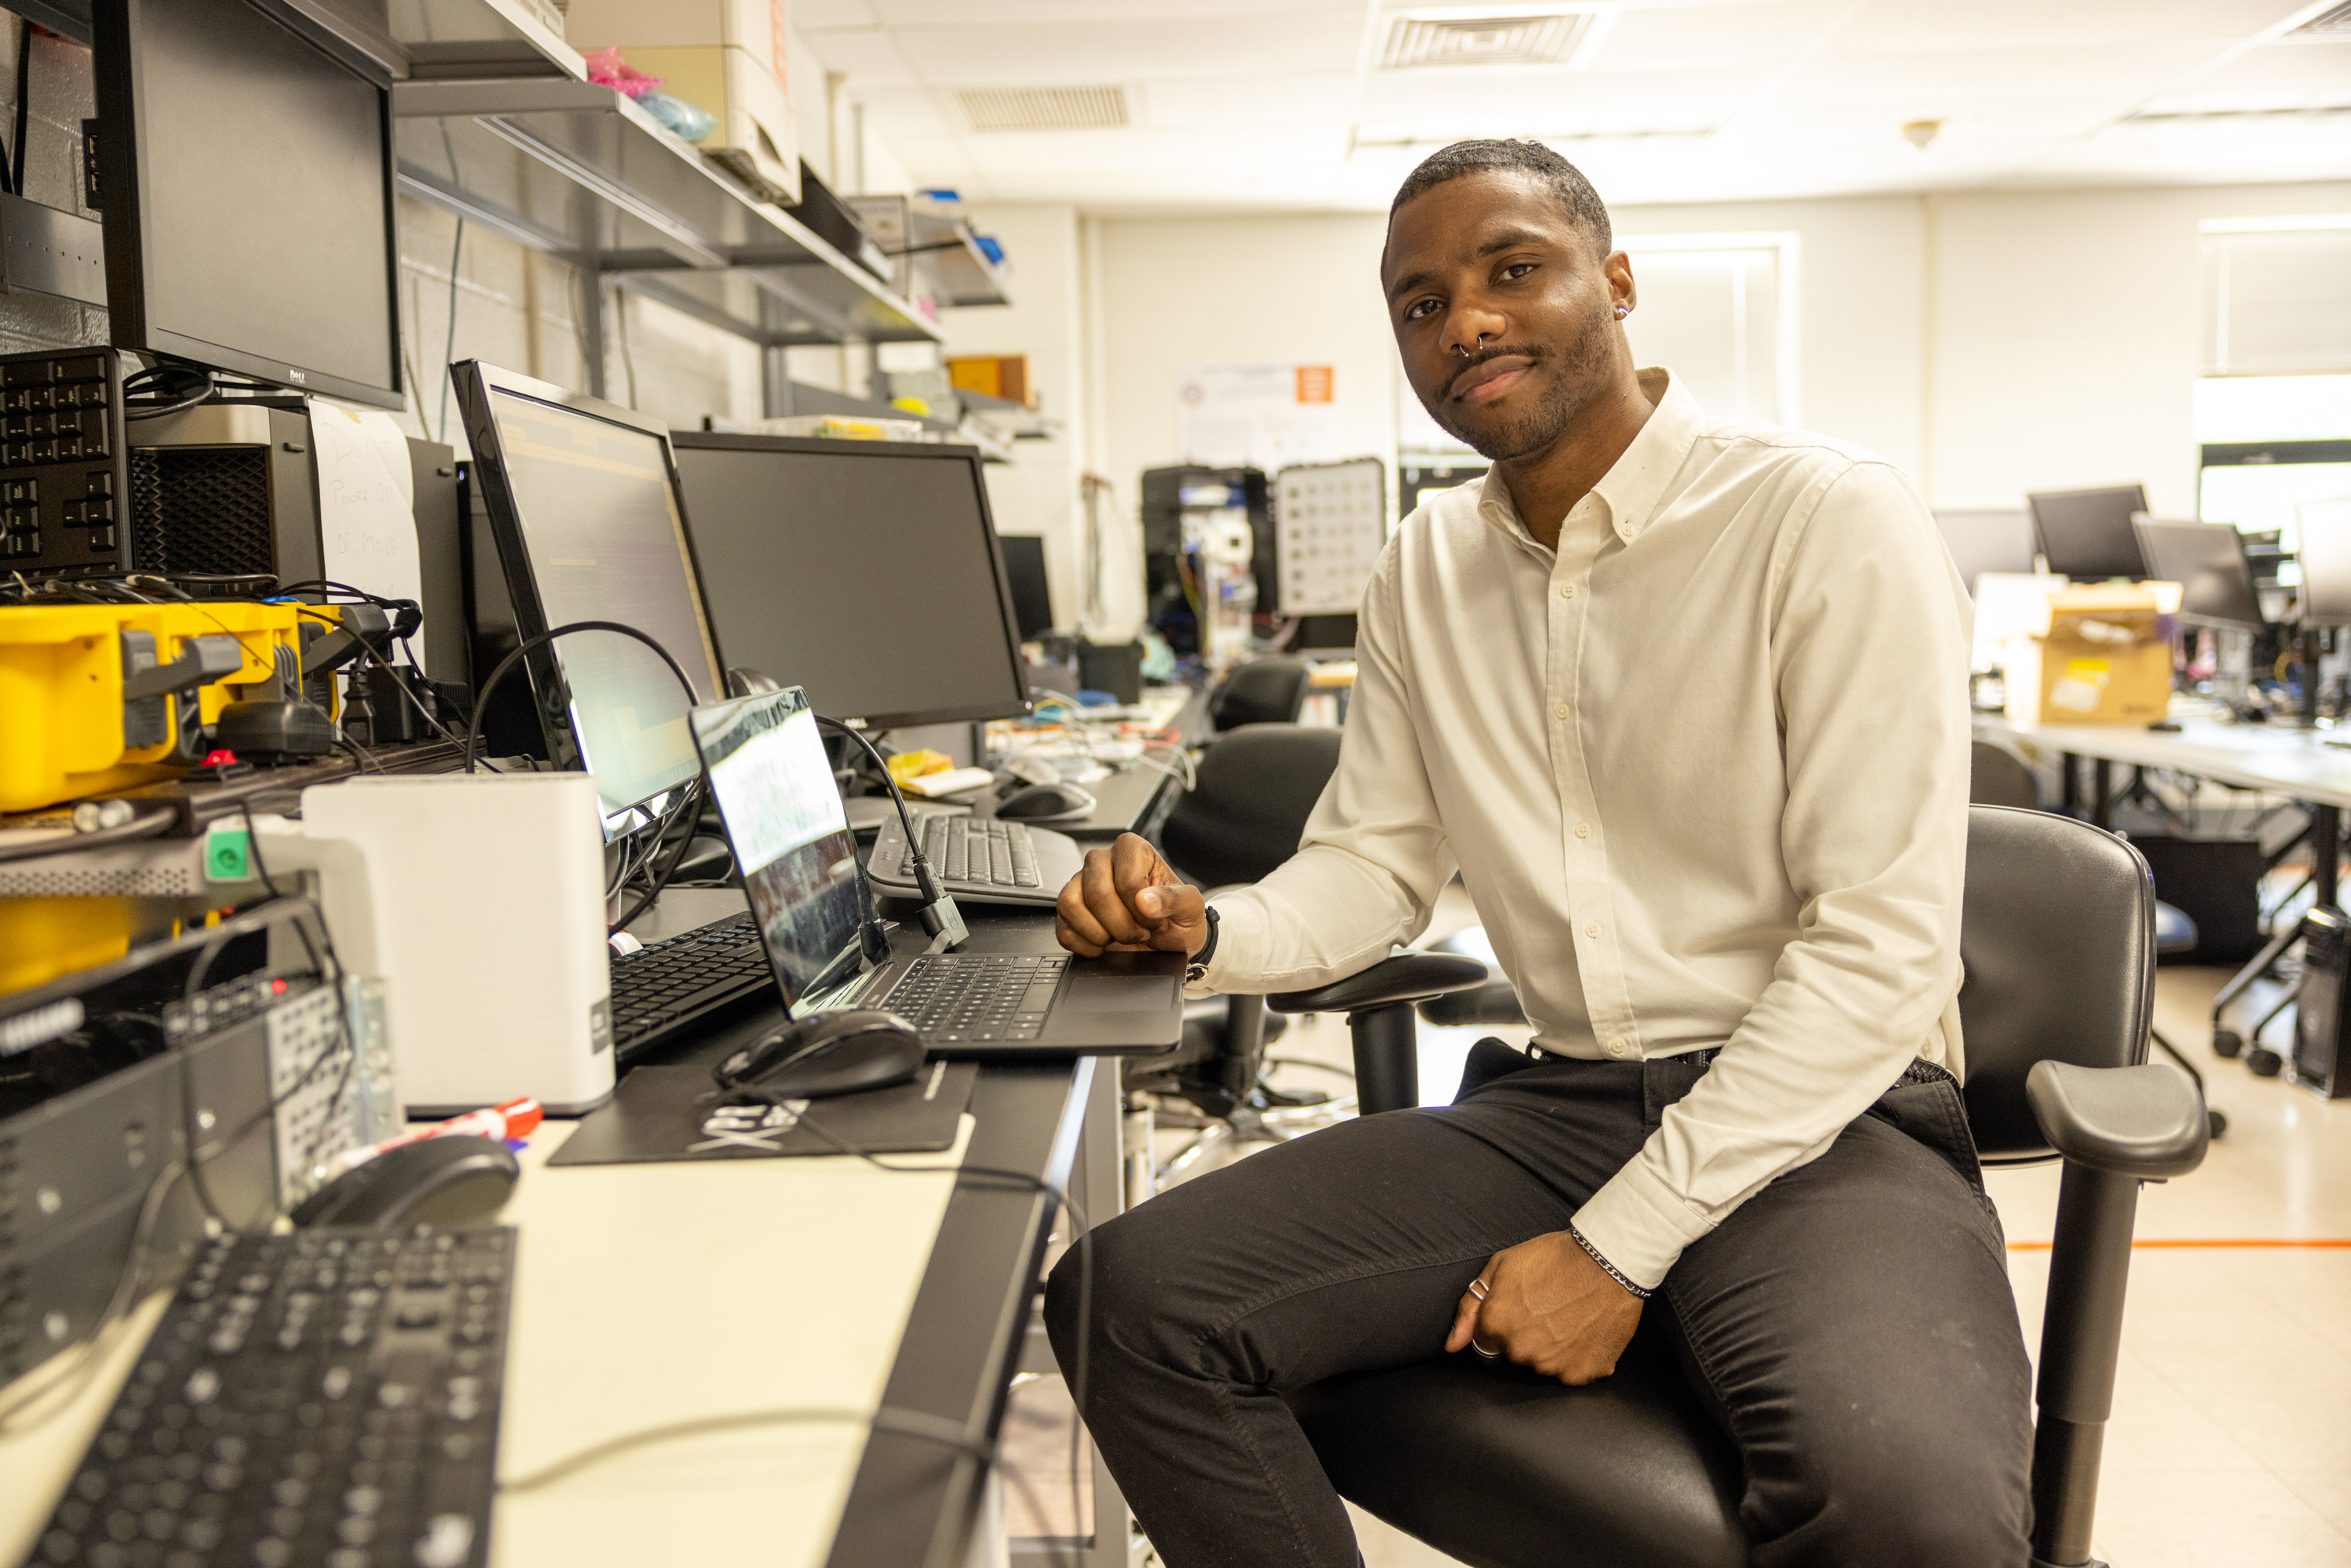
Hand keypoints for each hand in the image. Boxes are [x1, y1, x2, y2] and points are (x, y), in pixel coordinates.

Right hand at [1055, 833, 1209, 957]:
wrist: (1169, 942)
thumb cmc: (1177, 917)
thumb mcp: (1190, 908)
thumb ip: (1174, 899)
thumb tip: (1146, 901)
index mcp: (1132, 850)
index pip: (1128, 880)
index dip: (1143, 910)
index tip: (1156, 919)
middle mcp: (1101, 861)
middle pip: (1097, 893)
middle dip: (1122, 925)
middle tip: (1139, 933)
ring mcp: (1080, 884)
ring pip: (1071, 905)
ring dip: (1100, 933)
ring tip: (1119, 936)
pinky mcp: (1069, 910)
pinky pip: (1063, 929)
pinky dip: (1086, 945)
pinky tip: (1104, 944)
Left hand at [1445, 1231, 1642, 1384]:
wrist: (1608, 1260)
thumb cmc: (1554, 1257)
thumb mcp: (1501, 1266)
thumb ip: (1470, 1309)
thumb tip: (1451, 1346)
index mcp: (1496, 1326)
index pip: (1484, 1344)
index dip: (1500, 1327)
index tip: (1518, 1312)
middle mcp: (1520, 1351)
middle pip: (1513, 1356)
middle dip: (1524, 1338)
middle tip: (1546, 1310)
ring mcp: (1552, 1366)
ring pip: (1542, 1366)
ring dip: (1551, 1349)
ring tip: (1568, 1317)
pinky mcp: (1581, 1374)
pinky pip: (1570, 1373)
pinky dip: (1576, 1357)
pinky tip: (1583, 1331)